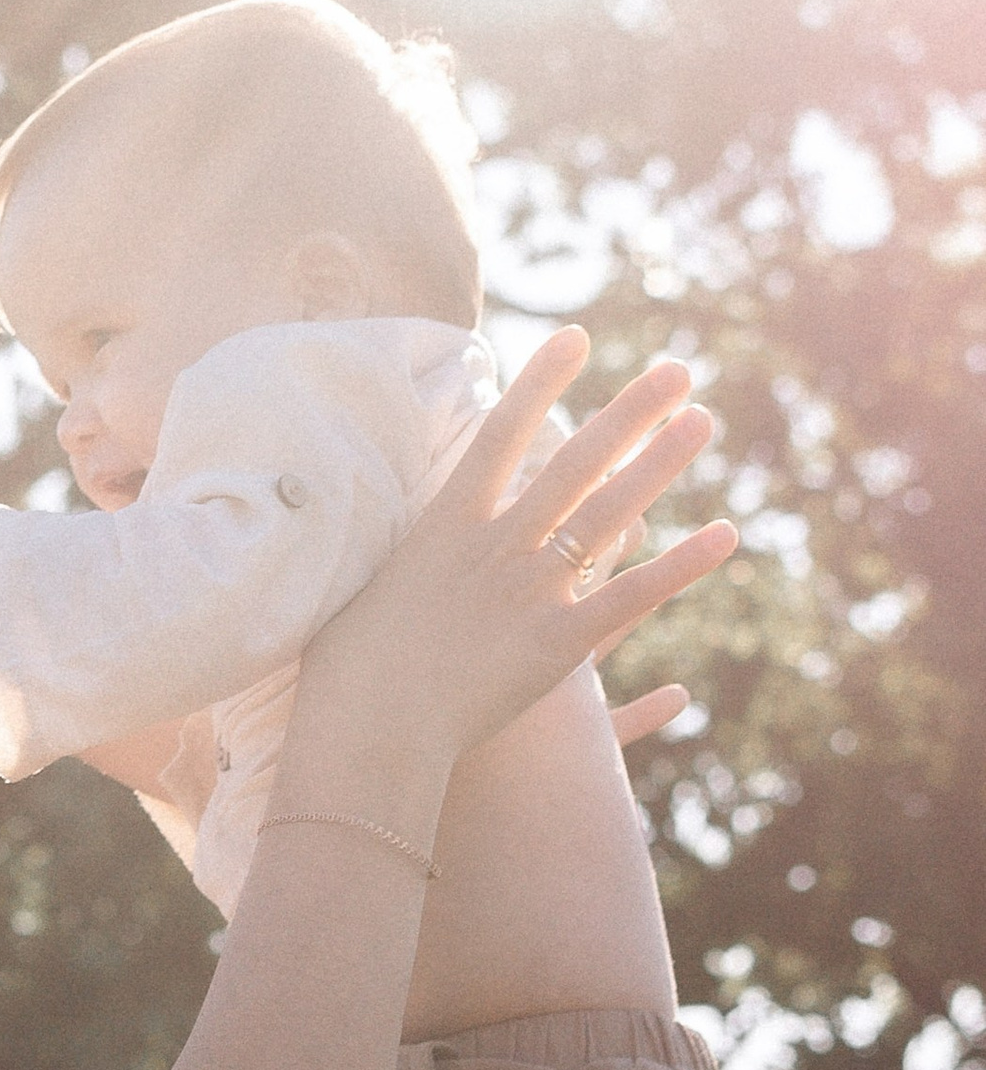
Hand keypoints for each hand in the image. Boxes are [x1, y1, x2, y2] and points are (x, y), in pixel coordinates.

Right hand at [290, 329, 728, 791]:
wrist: (366, 731)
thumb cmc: (344, 673)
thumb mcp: (362, 593)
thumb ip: (399, 562)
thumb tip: (394, 546)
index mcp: (445, 527)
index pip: (501, 435)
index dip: (542, 383)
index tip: (577, 338)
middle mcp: (495, 547)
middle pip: (573, 463)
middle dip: (627, 412)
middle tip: (676, 370)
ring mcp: (529, 593)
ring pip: (607, 515)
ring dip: (658, 464)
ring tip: (702, 421)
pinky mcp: (556, 646)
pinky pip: (631, 597)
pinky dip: (680, 567)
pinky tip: (725, 535)